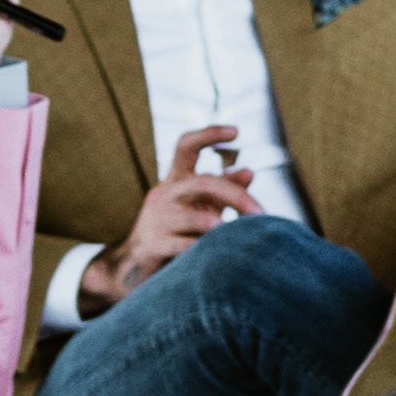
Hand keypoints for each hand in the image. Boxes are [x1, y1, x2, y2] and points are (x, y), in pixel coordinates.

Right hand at [85, 126, 264, 309]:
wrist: (134, 264)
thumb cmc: (175, 230)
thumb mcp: (198, 205)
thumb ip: (222, 189)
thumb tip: (249, 171)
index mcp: (176, 180)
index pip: (186, 146)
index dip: (209, 134)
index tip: (236, 131)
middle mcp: (165, 194)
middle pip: (203, 183)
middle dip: (236, 196)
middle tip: (260, 213)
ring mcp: (157, 219)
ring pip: (195, 218)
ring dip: (220, 227)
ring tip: (240, 236)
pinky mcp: (153, 245)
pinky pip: (183, 246)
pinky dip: (202, 250)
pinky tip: (217, 257)